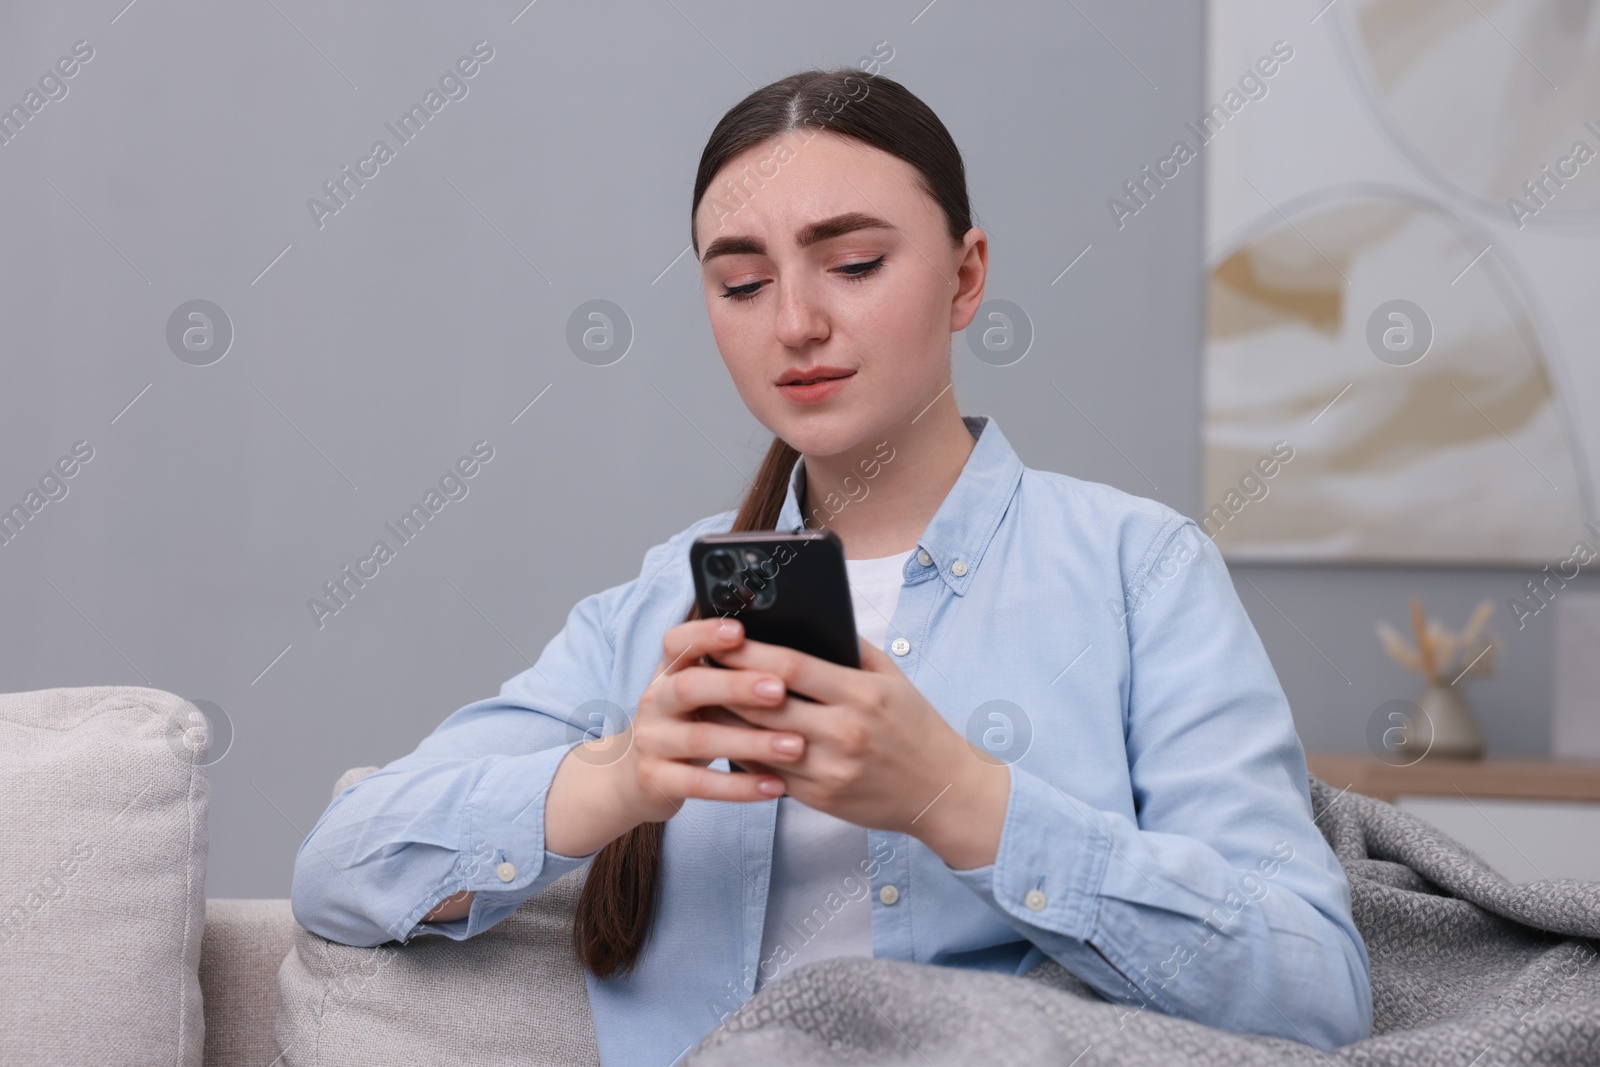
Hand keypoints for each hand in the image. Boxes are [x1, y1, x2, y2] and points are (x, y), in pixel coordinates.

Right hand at [597, 616, 810, 826]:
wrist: (632, 778)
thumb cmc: (683, 725)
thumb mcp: (694, 694)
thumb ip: (726, 674)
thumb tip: (787, 658)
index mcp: (668, 673)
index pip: (677, 643)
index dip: (704, 634)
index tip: (739, 631)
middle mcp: (655, 702)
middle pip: (690, 686)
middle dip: (736, 686)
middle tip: (779, 689)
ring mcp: (653, 742)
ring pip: (701, 739)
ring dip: (751, 742)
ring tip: (794, 746)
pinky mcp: (656, 781)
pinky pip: (701, 784)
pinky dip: (740, 787)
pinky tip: (775, 785)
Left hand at [705, 633, 1010, 869]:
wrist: (941, 792)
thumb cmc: (916, 727)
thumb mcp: (893, 679)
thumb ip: (851, 650)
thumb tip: (806, 622)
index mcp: (863, 695)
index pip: (792, 667)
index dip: (750, 652)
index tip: (721, 638)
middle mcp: (845, 732)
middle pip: (767, 704)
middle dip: (727, 683)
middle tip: (697, 666)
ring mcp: (831, 769)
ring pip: (761, 741)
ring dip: (727, 720)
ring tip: (703, 699)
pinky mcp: (820, 798)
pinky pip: (769, 772)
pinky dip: (744, 753)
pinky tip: (726, 737)